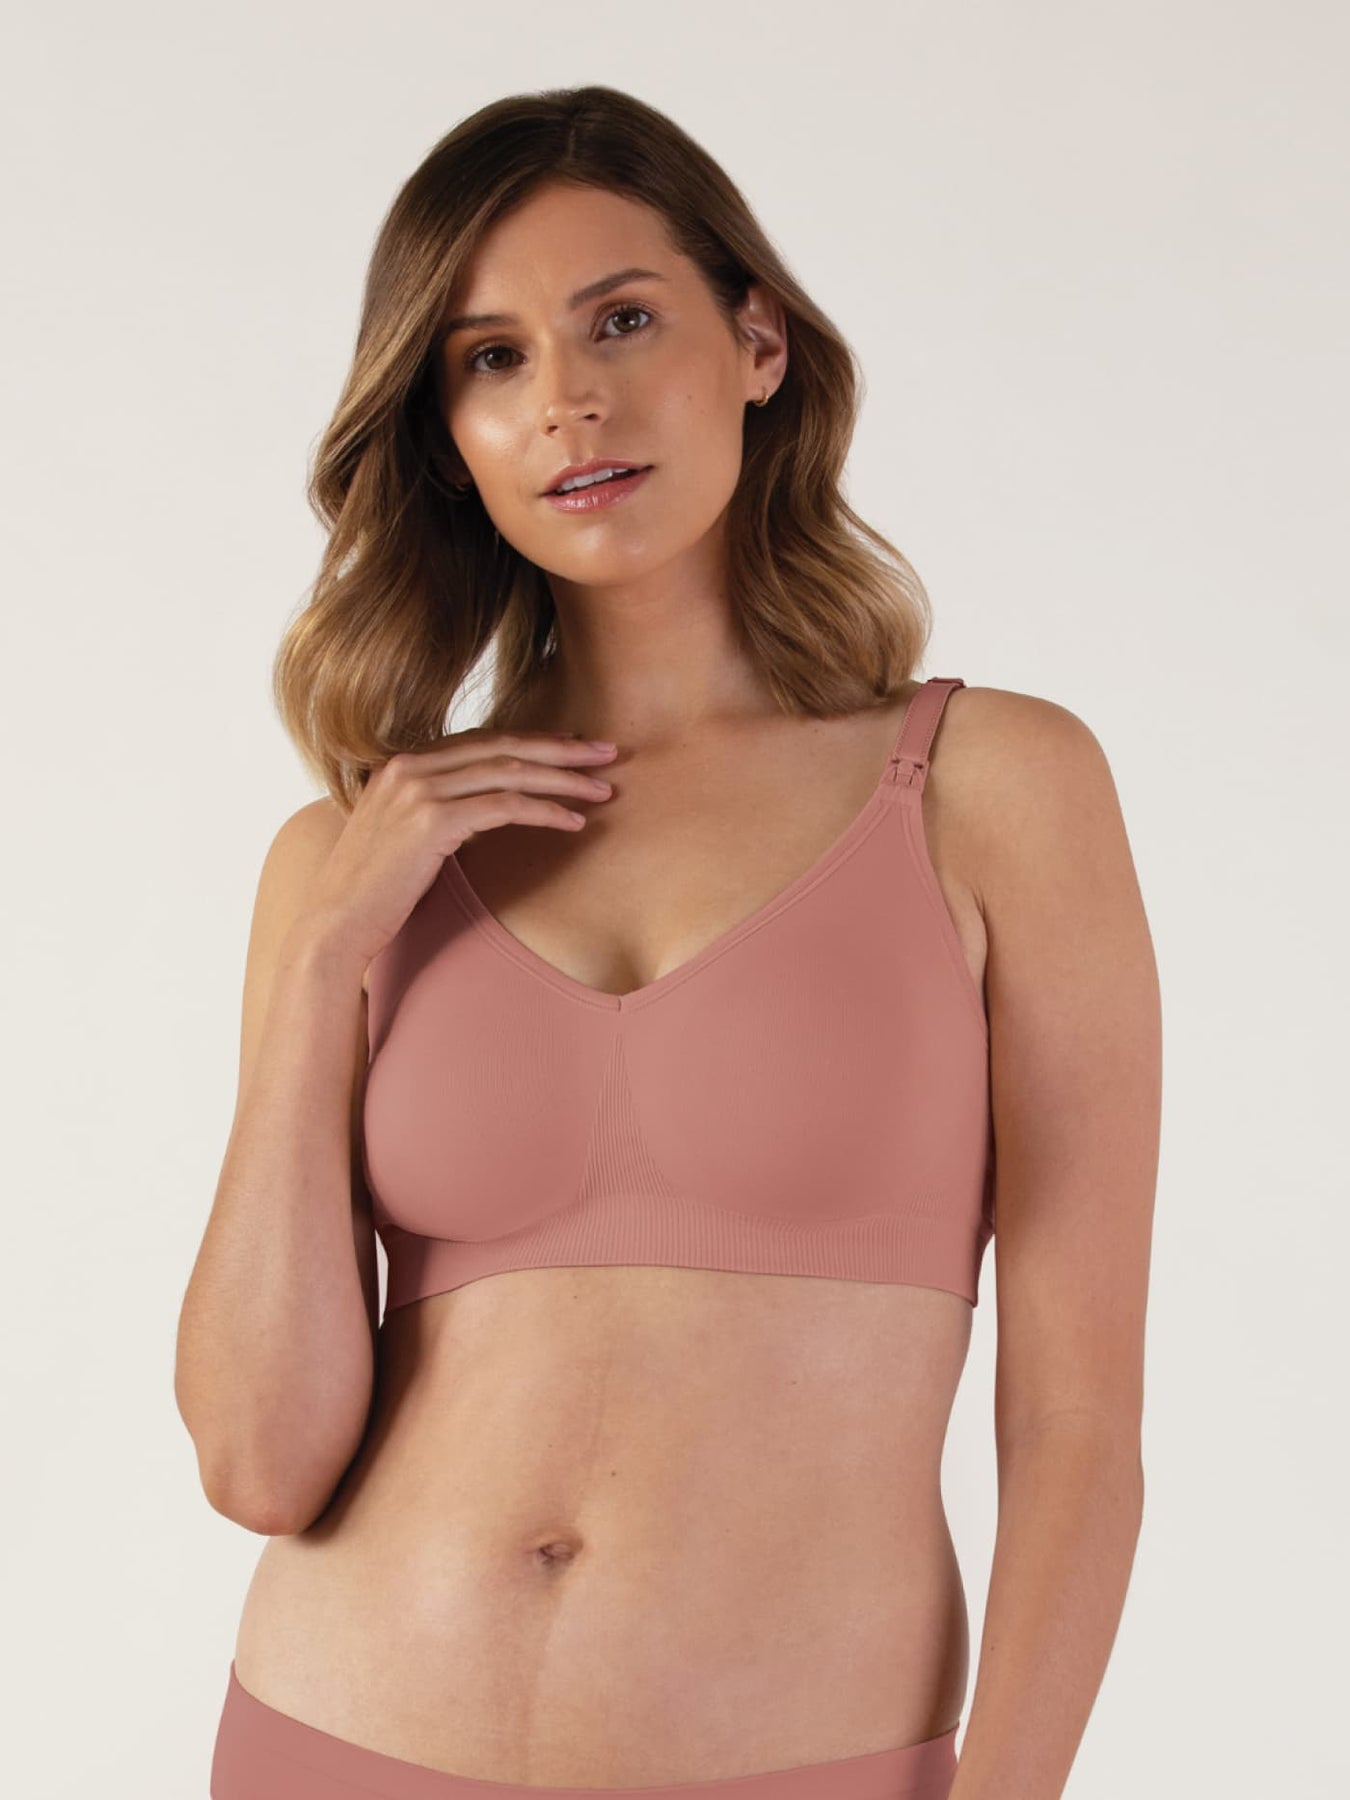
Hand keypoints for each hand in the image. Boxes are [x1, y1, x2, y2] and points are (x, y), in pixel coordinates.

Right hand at [301, 728, 617, 965]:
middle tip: (607, 752)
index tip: (576, 748)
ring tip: (602, 790)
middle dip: (562, 749)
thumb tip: (488, 806)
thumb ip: (438, 808)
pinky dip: (545, 811)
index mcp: (403, 761)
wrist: (336, 921)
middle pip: (503, 745)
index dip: (535, 741)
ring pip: (509, 772)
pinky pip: (505, 807)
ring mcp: (418, 789)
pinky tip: (574, 822)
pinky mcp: (431, 820)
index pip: (484, 739)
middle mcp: (409, 765)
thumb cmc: (375, 888)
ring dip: (564, 780)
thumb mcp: (404, 833)